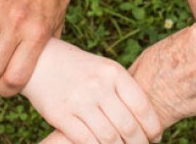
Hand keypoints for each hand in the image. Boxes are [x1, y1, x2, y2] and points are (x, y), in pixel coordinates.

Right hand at [22, 39, 161, 143]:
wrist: (41, 61)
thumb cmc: (79, 69)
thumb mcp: (104, 69)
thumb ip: (123, 90)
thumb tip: (147, 120)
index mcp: (113, 72)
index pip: (142, 106)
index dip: (153, 127)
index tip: (155, 137)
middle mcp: (98, 86)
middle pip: (128, 126)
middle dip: (138, 143)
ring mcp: (79, 101)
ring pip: (109, 138)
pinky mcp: (60, 115)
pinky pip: (86, 141)